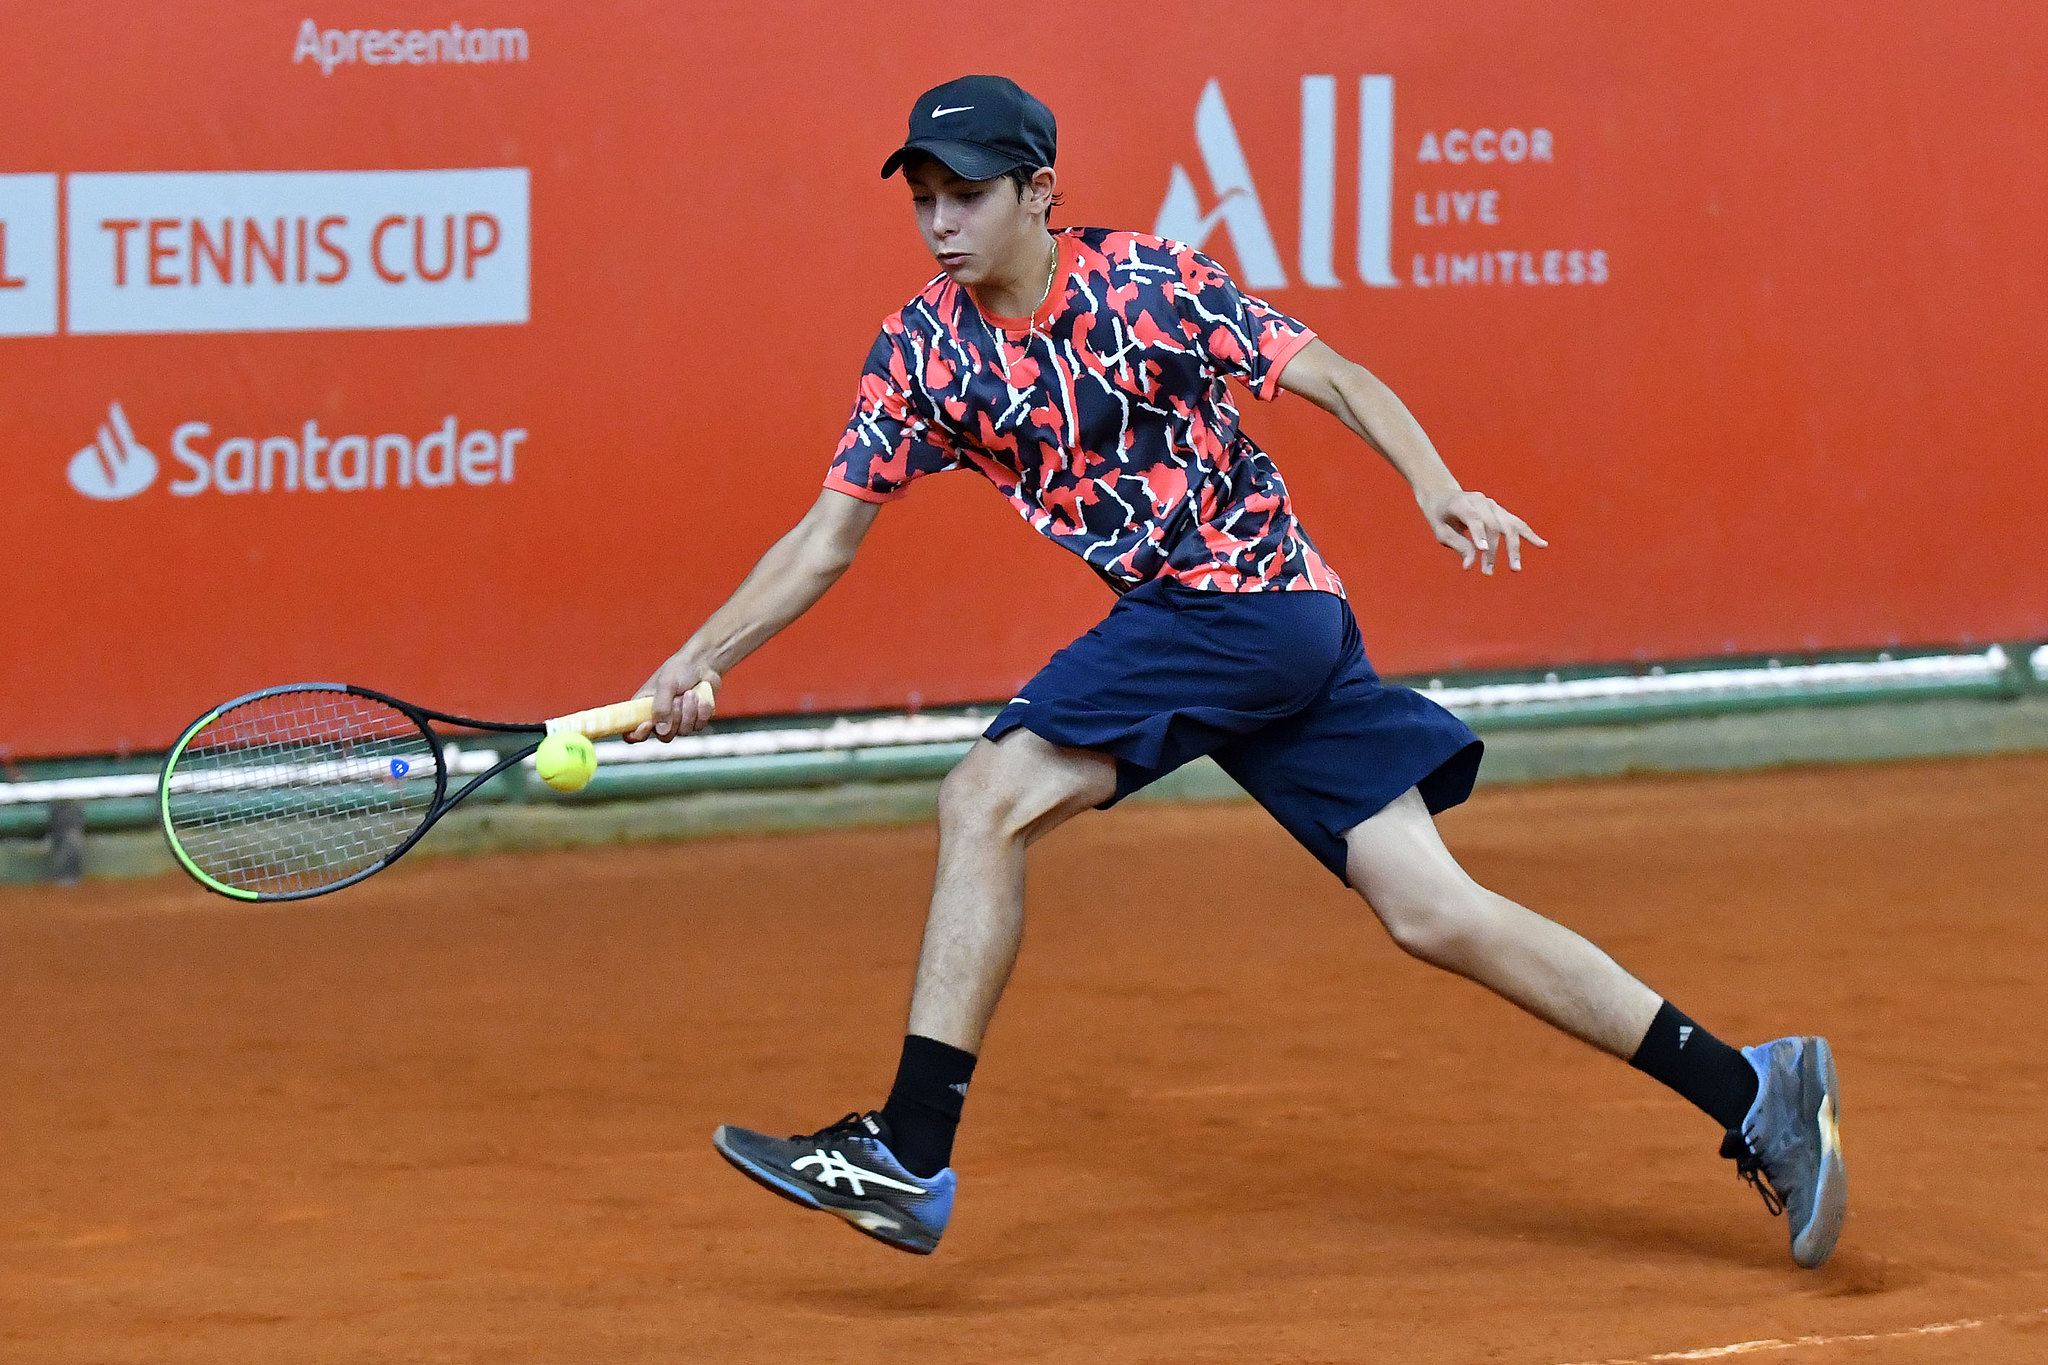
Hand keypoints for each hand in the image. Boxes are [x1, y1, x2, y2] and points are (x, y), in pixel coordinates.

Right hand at [624, 654, 720, 741]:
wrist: (704, 664)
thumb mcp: (666, 684)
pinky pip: (699, 726)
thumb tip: (661, 730)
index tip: (648, 724)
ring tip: (690, 693)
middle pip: (664, 736)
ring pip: (684, 731)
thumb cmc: (680, 669)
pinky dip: (702, 710)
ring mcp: (677, 721)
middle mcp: (659, 718)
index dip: (637, 734)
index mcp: (643, 708)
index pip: (631, 733)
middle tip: (677, 698)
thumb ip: (661, 707)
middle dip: (675, 717)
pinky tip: (700, 696)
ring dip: (690, 711)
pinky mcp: (694, 721)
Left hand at [1419, 488, 1548, 574]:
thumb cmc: (1440, 516)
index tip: (1482, 551)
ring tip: (1515, 569)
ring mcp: (1493, 505)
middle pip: (1493, 525)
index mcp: (1462, 502)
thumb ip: (1457, 545)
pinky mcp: (1501, 511)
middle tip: (1488, 572)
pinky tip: (1543, 545)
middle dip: (1492, 550)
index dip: (1479, 534)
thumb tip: (1469, 566)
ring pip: (1508, 525)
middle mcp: (1480, 501)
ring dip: (1512, 548)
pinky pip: (1517, 523)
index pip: (1474, 518)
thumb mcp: (1441, 532)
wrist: (1444, 496)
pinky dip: (1529, 535)